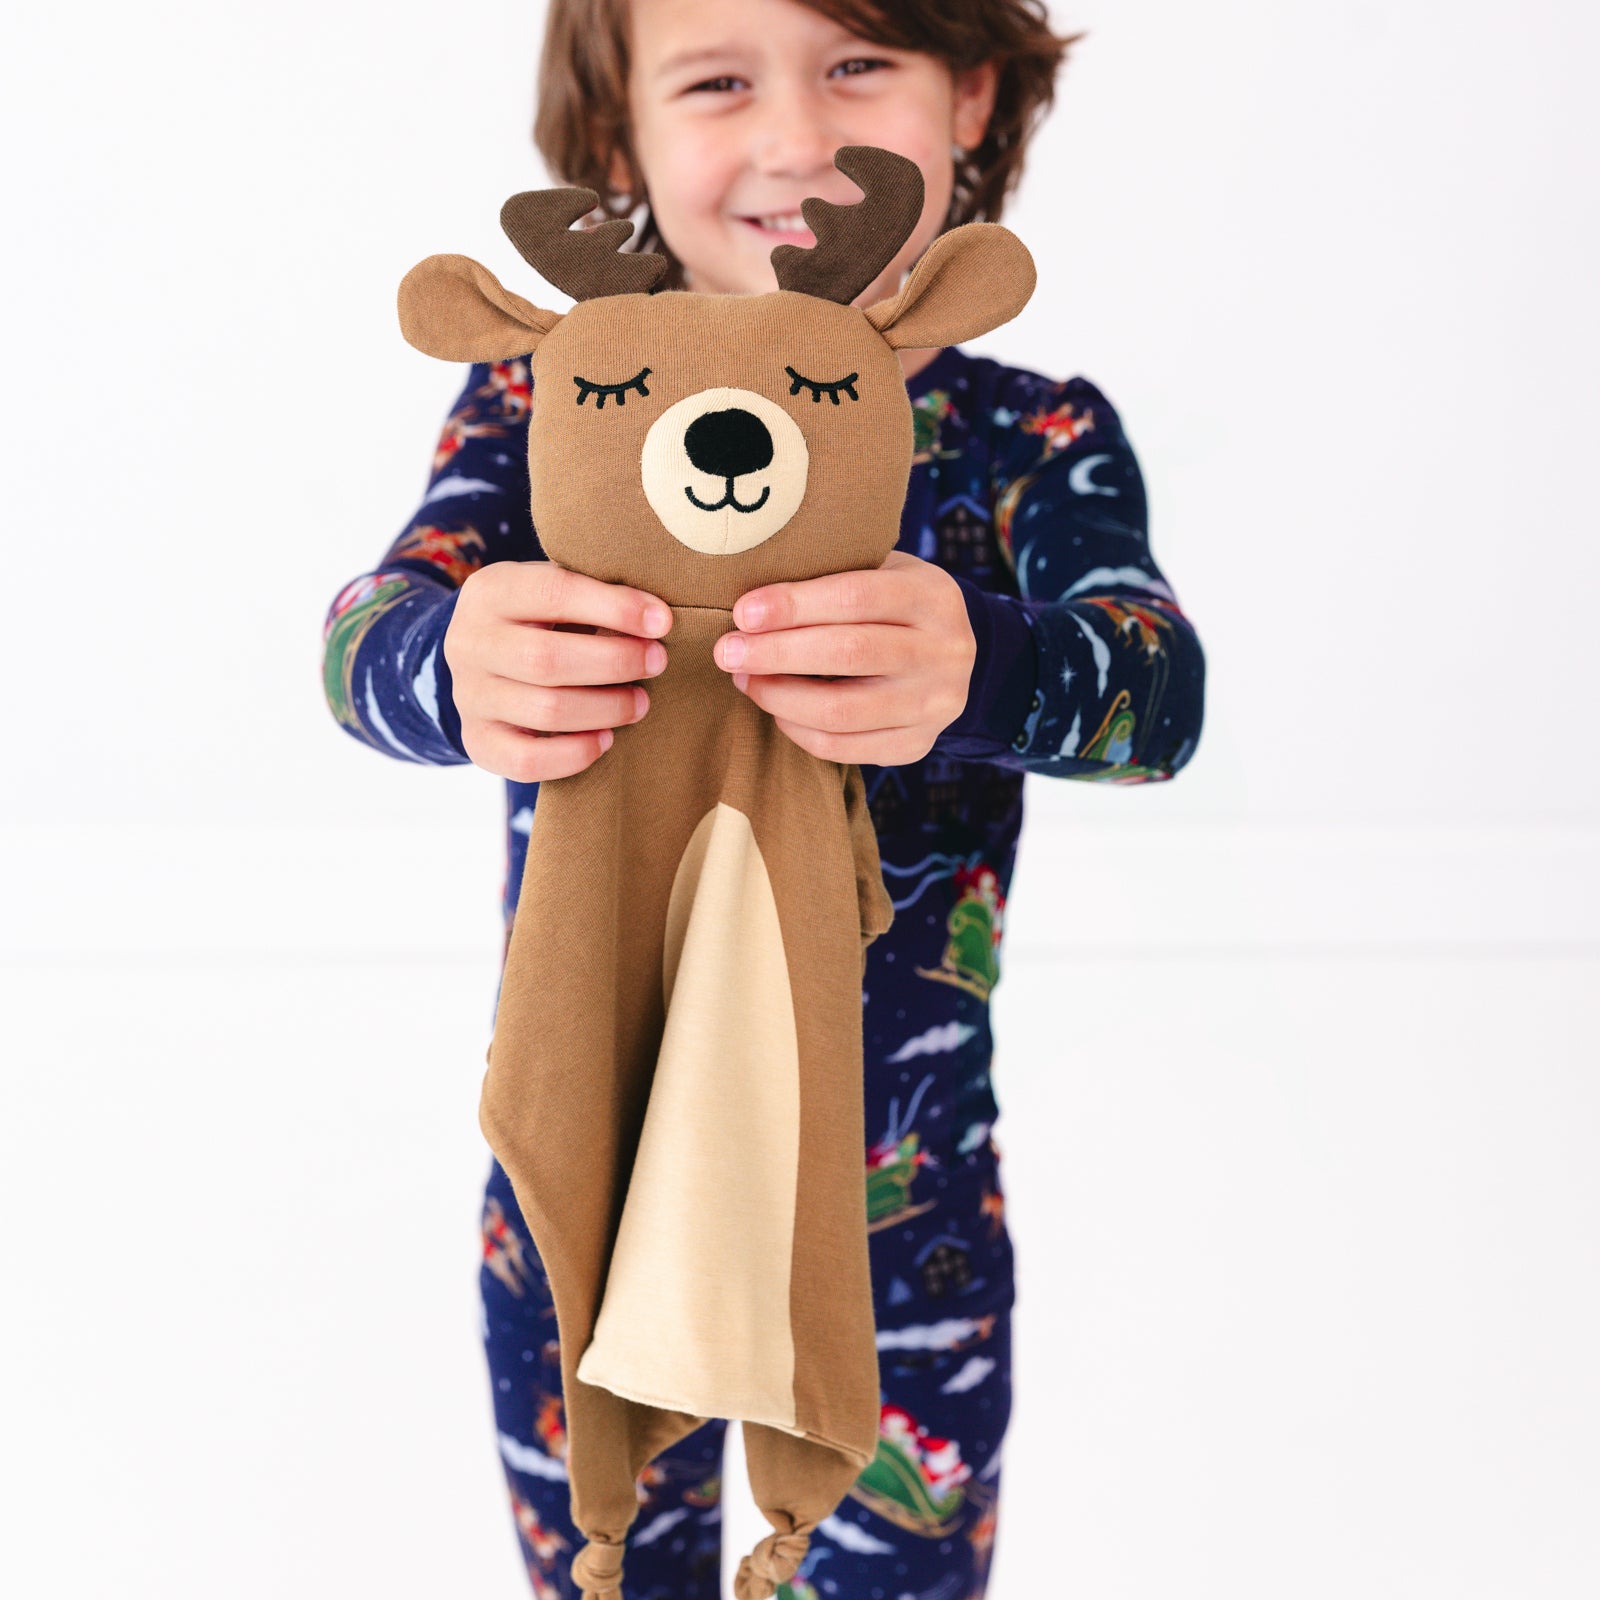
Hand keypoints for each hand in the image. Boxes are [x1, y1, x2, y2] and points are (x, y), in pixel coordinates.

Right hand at [443, 561, 670, 780]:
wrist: (483, 661)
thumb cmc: (538, 619)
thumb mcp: (554, 591)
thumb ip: (594, 594)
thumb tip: (657, 617)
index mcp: (491, 592)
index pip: (554, 594)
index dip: (614, 608)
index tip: (662, 621)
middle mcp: (469, 643)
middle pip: (547, 659)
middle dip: (615, 662)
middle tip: (656, 662)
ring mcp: (469, 697)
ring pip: (545, 711)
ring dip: (606, 709)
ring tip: (640, 702)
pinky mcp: (477, 741)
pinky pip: (526, 760)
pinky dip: (575, 754)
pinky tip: (606, 740)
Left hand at [712, 550, 975, 765]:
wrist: (959, 654)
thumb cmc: (897, 605)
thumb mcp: (884, 572)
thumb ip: (834, 576)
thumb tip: (752, 600)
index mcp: (932, 598)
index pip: (856, 597)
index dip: (794, 605)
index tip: (743, 612)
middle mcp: (944, 652)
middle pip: (849, 653)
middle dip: (776, 653)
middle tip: (727, 651)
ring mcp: (935, 704)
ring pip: (842, 710)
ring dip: (779, 696)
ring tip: (744, 680)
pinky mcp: (918, 744)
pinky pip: (844, 747)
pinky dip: (798, 729)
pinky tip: (776, 709)